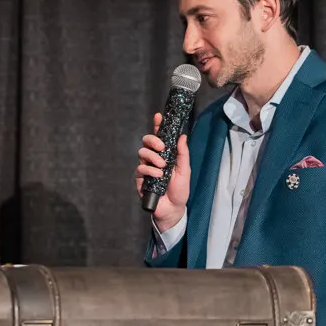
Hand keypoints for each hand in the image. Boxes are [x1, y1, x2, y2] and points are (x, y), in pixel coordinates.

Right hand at [134, 112, 190, 231]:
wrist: (173, 209)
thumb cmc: (180, 190)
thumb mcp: (185, 171)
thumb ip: (183, 154)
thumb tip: (182, 136)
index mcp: (165, 155)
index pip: (160, 137)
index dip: (158, 126)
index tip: (159, 116)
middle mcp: (153, 159)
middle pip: (146, 141)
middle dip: (153, 140)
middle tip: (161, 146)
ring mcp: (146, 168)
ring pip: (142, 153)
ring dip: (153, 157)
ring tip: (162, 167)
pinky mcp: (140, 178)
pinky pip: (140, 168)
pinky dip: (149, 170)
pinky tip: (157, 176)